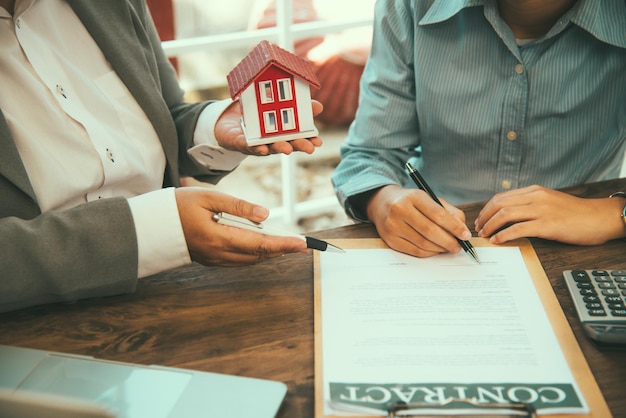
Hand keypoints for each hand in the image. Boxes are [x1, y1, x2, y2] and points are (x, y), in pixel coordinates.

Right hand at [175, 188, 307, 266]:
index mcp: (218, 238)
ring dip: (270, 253)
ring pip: (250, 260)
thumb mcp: (208, 198)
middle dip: (282, 250)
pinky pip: (240, 260)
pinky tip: (263, 245)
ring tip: (288, 244)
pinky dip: (255, 254)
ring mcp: (214, 260)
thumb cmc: (178, 206)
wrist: (151, 225)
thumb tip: (264, 214)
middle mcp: (218, 254)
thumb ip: (238, 206)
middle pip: (259, 255)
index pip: (259, 243)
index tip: (302, 244)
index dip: (284, 244)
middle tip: (302, 245)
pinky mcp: (211, 260)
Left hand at [214, 100, 322, 155]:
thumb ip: (293, 104)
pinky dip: (256, 148)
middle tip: (310, 148)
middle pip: (288, 145)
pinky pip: (248, 146)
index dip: (309, 140)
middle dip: (299, 146)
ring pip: (270, 148)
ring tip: (288, 149)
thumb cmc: (255, 113)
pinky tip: (262, 148)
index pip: (298, 137)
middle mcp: (272, 141)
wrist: (227, 120)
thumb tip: (318, 106)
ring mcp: (257, 143)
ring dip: (279, 148)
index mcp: (282, 132)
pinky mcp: (241, 143)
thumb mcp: (274, 104)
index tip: (318, 141)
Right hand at [366, 185, 471, 257]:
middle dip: (449, 241)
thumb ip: (448, 211)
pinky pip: (414, 251)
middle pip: (430, 231)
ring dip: (440, 248)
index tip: (465, 235)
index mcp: (413, 196)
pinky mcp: (390, 239)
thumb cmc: (410, 202)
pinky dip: (429, 253)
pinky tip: (435, 249)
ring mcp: (393, 225)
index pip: (438, 214)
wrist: (382, 203)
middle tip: (458, 246)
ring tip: (448, 247)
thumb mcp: (429, 198)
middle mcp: (400, 209)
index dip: (454, 227)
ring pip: (423, 243)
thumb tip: (461, 229)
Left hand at [475, 185, 625, 244]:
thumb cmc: (576, 213)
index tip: (481, 220)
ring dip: (490, 226)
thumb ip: (531, 204)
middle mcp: (536, 197)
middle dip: (484, 217)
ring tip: (485, 235)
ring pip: (506, 214)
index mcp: (535, 191)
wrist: (600, 218)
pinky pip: (519, 229)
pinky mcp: (548, 225)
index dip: (487, 209)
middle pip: (499, 204)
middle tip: (478, 229)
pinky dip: (504, 235)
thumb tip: (510, 214)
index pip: (501, 197)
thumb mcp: (550, 201)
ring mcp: (542, 210)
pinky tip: (498, 240)